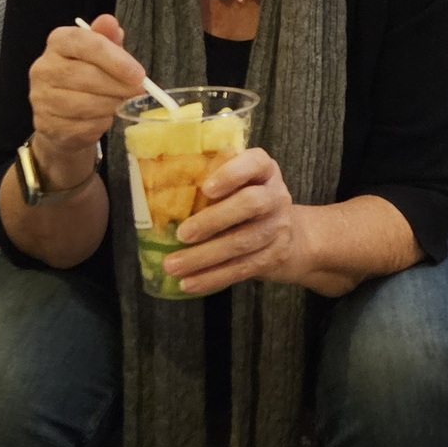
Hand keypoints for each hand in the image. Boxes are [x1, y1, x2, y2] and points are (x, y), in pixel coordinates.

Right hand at [29, 15, 145, 179]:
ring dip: (112, 105)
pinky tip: (104, 117)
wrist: (64, 115)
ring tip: (122, 103)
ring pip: (85, 103)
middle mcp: (43, 67)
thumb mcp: (101, 53)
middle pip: (86, 75)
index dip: (115, 59)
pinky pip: (81, 126)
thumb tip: (109, 21)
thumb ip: (107, 38)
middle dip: (119, 85)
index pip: (84, 43)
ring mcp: (41, 98)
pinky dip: (100, 123)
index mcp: (58, 42)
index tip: (139, 74)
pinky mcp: (46, 124)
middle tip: (139, 91)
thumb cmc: (88, 76)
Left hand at [164, 148, 301, 295]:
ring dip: (204, 257)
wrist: (287, 232)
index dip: (232, 174)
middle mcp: (275, 195)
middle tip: (182, 234)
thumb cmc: (246, 197)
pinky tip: (189, 283)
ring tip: (173, 265)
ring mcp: (276, 228)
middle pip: (251, 205)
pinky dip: (212, 278)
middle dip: (214, 220)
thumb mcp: (237, 179)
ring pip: (242, 243)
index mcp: (264, 170)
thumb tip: (160, 179)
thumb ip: (211, 175)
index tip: (206, 188)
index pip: (255, 163)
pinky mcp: (271, 257)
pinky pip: (241, 269)